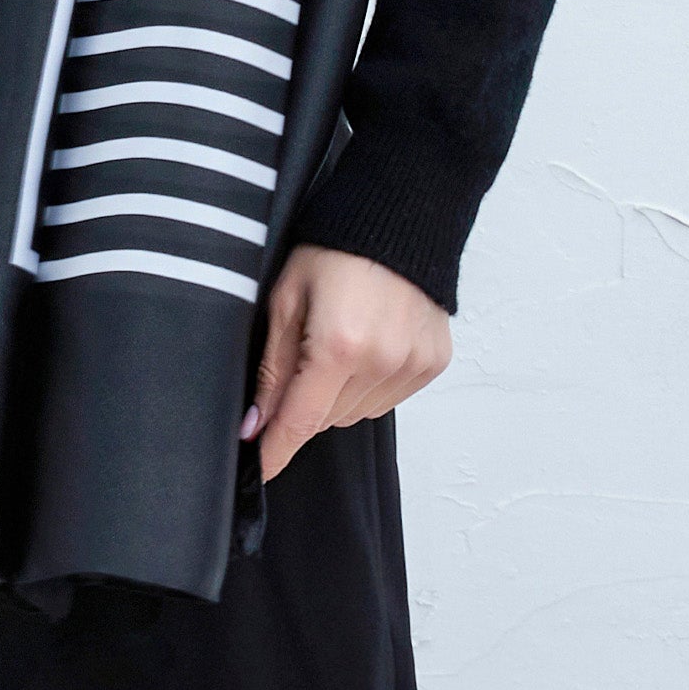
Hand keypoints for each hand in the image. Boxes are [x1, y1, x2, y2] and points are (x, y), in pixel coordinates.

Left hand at [245, 244, 450, 482]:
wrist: (397, 217)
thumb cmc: (331, 249)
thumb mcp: (286, 297)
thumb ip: (272, 366)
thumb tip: (255, 422)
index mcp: (338, 345)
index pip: (301, 419)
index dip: (277, 449)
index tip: (260, 472)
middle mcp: (382, 363)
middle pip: (328, 417)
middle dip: (305, 401)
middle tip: (301, 354)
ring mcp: (412, 366)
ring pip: (358, 412)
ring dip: (338, 393)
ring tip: (337, 339)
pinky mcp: (433, 363)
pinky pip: (388, 397)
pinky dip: (370, 383)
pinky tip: (367, 343)